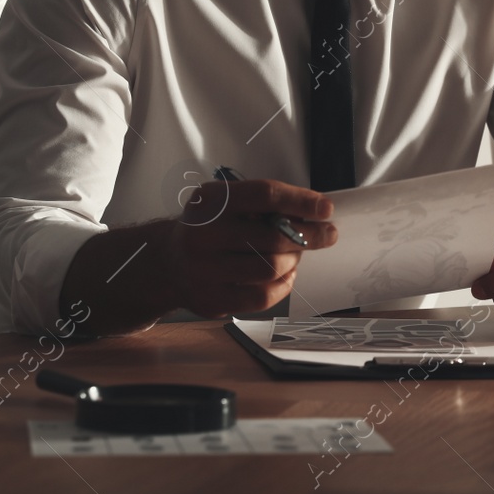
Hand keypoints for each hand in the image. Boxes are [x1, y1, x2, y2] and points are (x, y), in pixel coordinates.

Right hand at [167, 179, 335, 318]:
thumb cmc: (208, 228)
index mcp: (210, 200)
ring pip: (270, 267)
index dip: (300, 201)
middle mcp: (203, 233)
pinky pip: (262, 296)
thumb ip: (262, 204)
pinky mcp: (211, 298)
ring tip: (296, 255)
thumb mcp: (225, 202)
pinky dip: (283, 285)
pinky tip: (284, 275)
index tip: (325, 209)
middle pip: (273, 235)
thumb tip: (313, 213)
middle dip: (309, 236)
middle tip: (326, 235)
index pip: (264, 195)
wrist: (167, 262)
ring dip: (294, 261)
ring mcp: (204, 269)